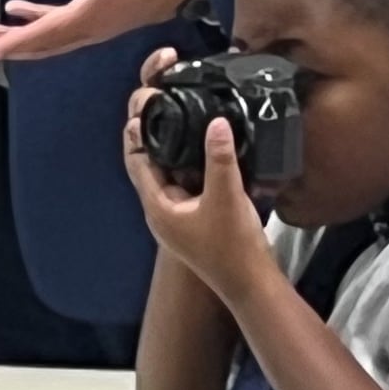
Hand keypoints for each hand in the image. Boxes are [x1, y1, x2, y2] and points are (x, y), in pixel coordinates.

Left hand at [0, 0, 199, 63]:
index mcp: (94, 15)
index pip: (48, 33)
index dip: (16, 42)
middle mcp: (90, 25)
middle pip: (42, 42)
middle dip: (7, 46)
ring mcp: (94, 21)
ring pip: (48, 36)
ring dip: (17, 37)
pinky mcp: (97, 12)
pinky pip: (58, 23)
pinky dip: (35, 20)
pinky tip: (15, 10)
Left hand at [124, 103, 274, 302]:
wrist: (252, 283)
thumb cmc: (232, 245)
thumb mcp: (226, 196)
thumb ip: (219, 158)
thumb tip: (216, 121)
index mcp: (157, 207)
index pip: (136, 163)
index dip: (136, 135)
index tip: (145, 107)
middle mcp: (161, 212)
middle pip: (151, 167)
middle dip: (155, 139)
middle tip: (166, 106)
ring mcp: (179, 217)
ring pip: (171, 176)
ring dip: (175, 151)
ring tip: (186, 119)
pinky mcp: (197, 220)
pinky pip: (188, 185)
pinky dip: (192, 166)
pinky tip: (207, 150)